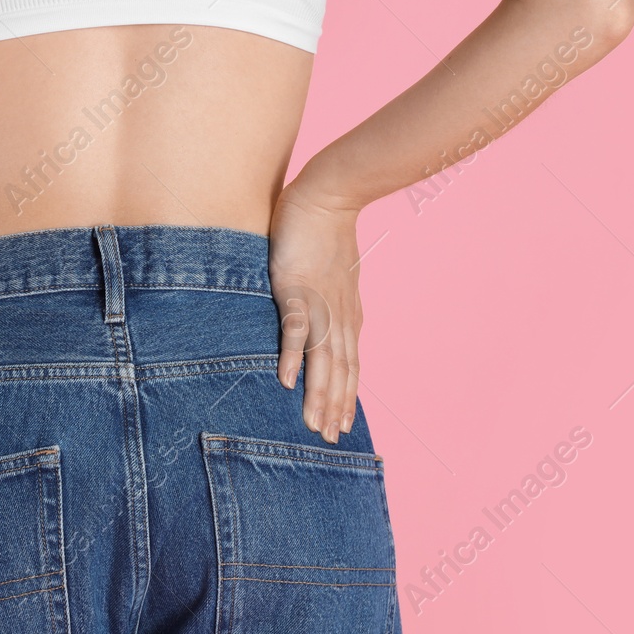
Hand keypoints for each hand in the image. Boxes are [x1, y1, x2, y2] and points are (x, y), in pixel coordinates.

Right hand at [268, 183, 363, 443]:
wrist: (327, 195)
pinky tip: (284, 379)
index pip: (349, 366)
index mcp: (346, 316)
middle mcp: (339, 316)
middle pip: (339, 371)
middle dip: (333, 406)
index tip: (340, 427)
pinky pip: (295, 327)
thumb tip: (316, 320)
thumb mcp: (328, 278)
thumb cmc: (323, 234)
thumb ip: (323, 303)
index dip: (345, 397)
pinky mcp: (297, 288)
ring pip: (322, 358)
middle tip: (326, 438)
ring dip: (318, 392)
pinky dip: (291, 355)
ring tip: (311, 422)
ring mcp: (319, 304)